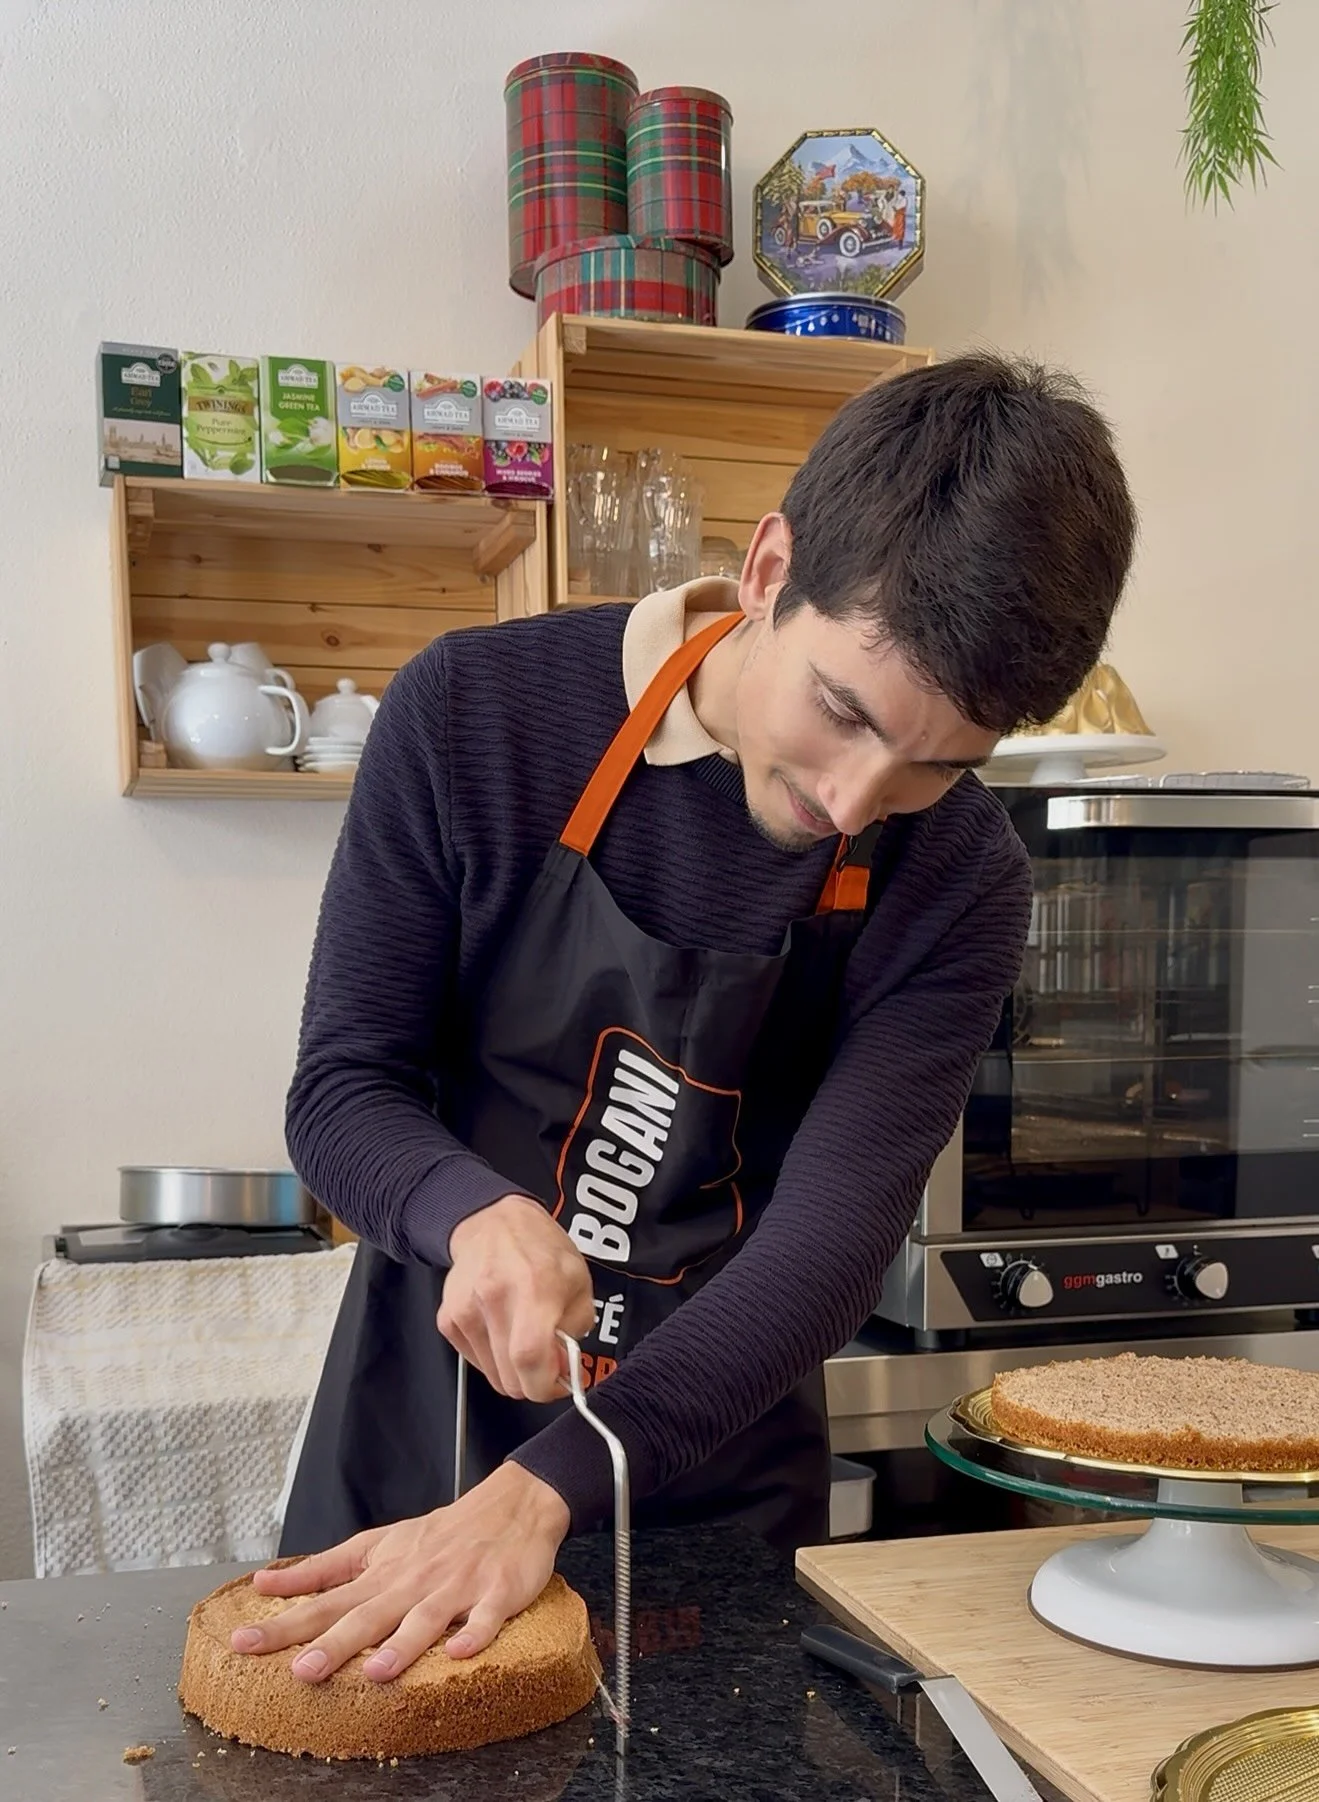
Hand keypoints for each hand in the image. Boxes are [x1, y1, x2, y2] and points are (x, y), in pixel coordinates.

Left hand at [232, 1463, 570, 1680]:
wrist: (510, 1506)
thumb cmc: (438, 1535)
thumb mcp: (376, 1544)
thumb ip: (322, 1569)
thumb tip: (265, 1583)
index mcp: (382, 1573)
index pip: (324, 1601)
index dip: (285, 1624)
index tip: (243, 1642)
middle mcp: (412, 1582)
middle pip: (369, 1615)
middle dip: (336, 1643)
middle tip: (302, 1670)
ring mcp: (456, 1587)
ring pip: (426, 1618)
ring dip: (403, 1644)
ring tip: (378, 1672)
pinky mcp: (497, 1593)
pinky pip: (486, 1618)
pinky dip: (476, 1633)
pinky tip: (461, 1651)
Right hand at [441, 1193, 593, 1400]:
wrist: (494, 1224)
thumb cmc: (542, 1250)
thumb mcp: (579, 1282)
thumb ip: (575, 1329)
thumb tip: (561, 1369)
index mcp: (534, 1287)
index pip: (529, 1358)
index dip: (544, 1385)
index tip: (556, 1383)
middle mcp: (494, 1298)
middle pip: (509, 1376)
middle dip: (532, 1380)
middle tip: (546, 1359)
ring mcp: (465, 1309)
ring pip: (491, 1374)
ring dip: (512, 1368)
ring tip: (522, 1335)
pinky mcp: (447, 1318)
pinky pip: (474, 1360)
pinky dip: (492, 1357)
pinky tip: (501, 1329)